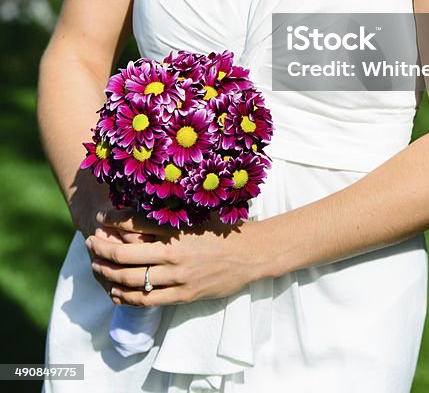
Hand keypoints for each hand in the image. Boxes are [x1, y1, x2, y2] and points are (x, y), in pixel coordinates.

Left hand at [86, 214, 266, 306]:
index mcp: (177, 230)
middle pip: (126, 255)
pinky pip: (147, 300)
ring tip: (97, 268)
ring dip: (109, 275)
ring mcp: (178, 278)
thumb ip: (168, 220)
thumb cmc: (223, 232)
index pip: (135, 224)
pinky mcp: (183, 296)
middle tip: (90, 244)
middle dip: (102, 250)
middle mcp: (174, 254)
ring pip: (132, 281)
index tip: (99, 219)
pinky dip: (127, 297)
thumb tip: (136, 216)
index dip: (112, 222)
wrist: (250, 255)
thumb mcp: (195, 218)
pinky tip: (116, 292)